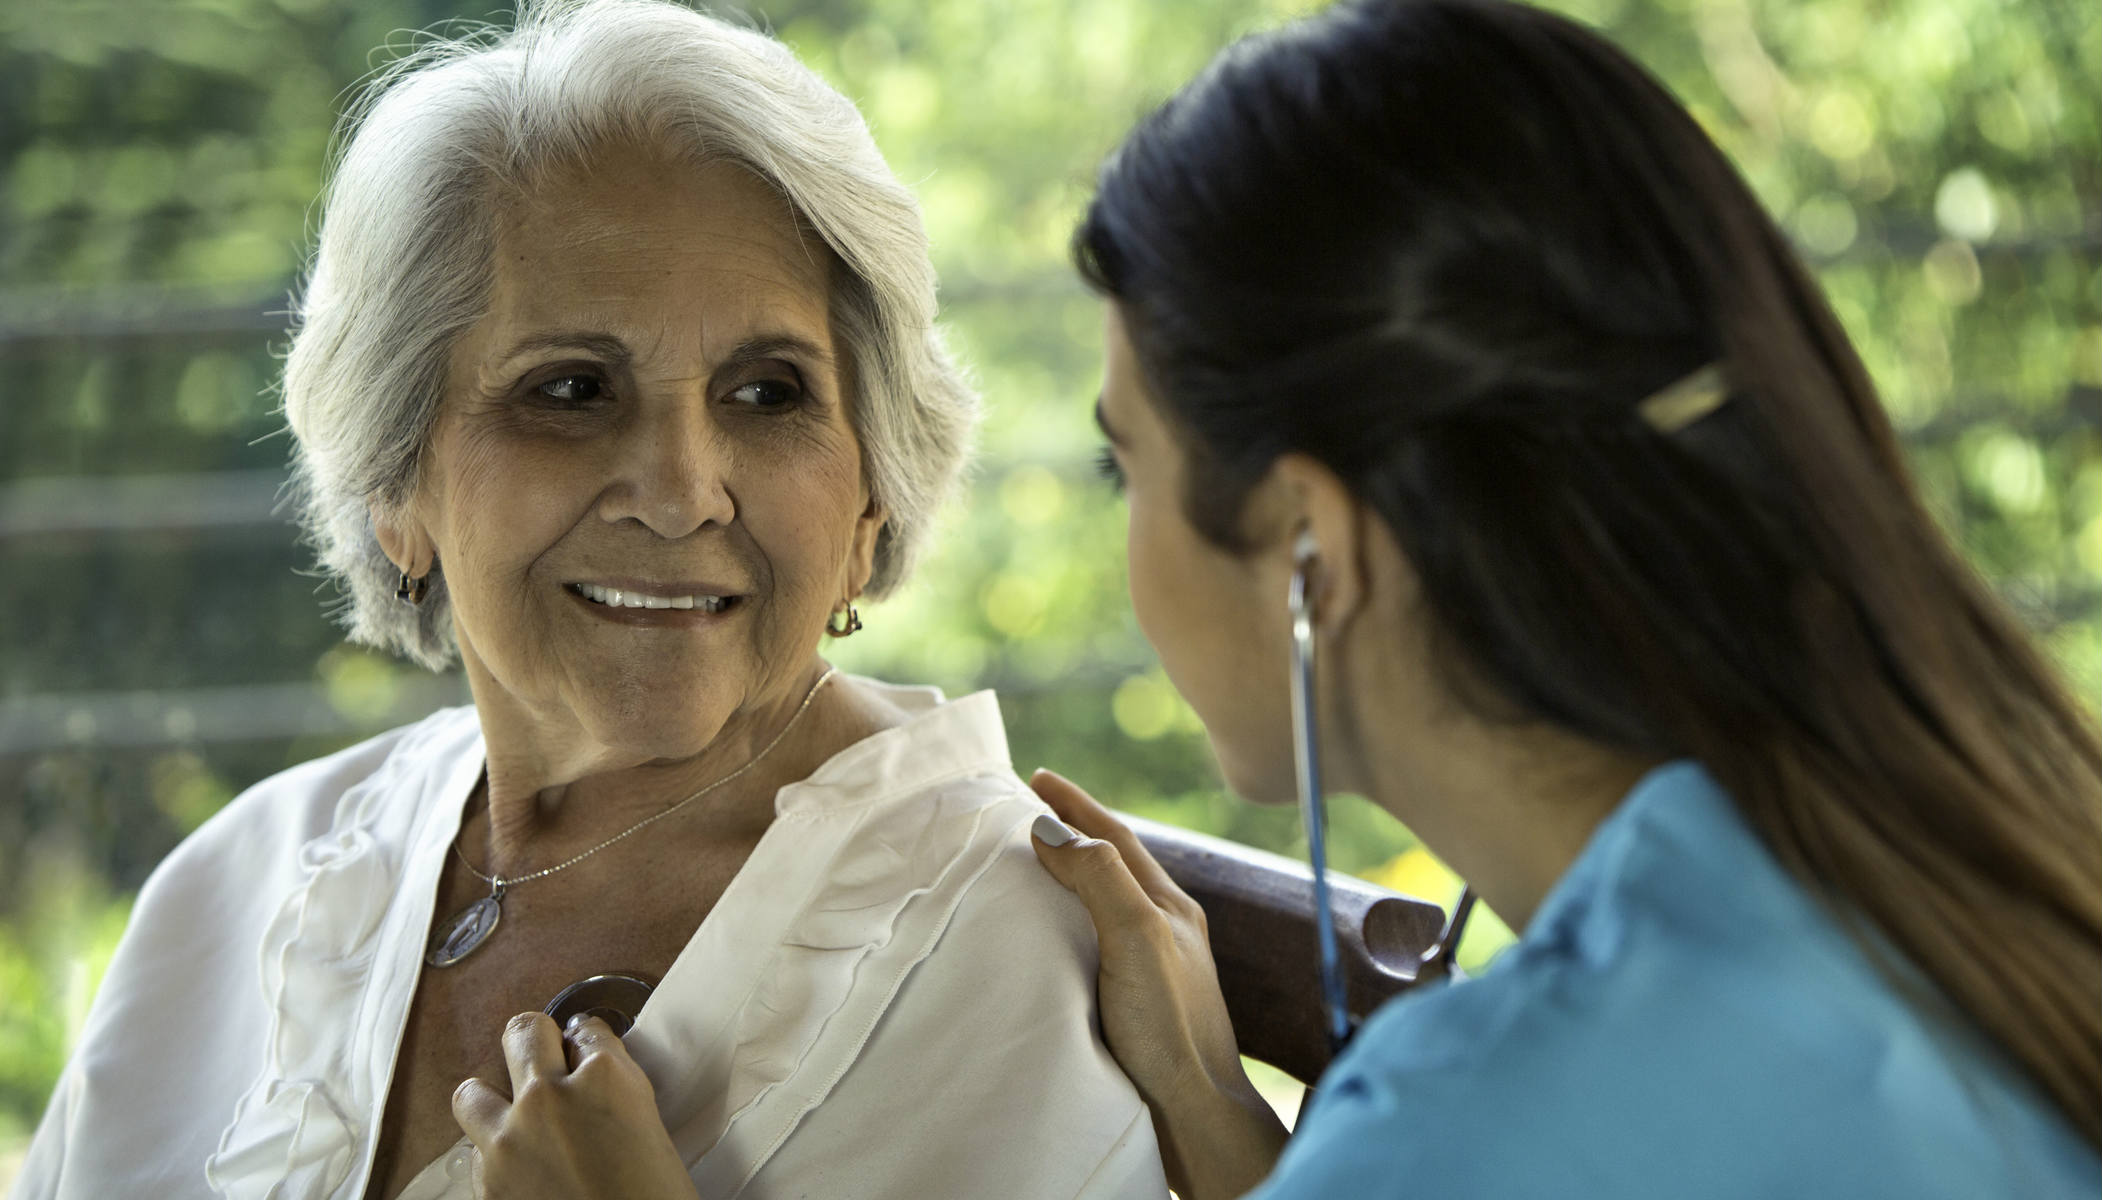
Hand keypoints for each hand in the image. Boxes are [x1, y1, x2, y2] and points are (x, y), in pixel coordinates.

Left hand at [452, 1013, 700, 1199]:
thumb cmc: (655, 1199)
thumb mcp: (650, 1132)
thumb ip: (616, 1096)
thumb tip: (594, 1084)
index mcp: (608, 1079)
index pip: (589, 1030)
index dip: (590, 1045)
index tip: (590, 1056)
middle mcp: (550, 1097)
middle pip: (523, 1032)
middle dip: (535, 1043)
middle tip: (549, 1064)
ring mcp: (510, 1138)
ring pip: (472, 1091)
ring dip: (494, 1100)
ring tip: (515, 1119)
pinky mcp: (486, 1183)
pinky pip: (474, 1152)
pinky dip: (493, 1156)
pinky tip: (520, 1171)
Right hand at [1029, 769, 1287, 1199]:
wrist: (1194, 1113)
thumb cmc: (1170, 1026)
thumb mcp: (1136, 935)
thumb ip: (1100, 876)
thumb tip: (1052, 829)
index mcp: (1170, 906)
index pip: (1116, 837)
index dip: (1076, 804)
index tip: (1037, 778)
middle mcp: (1167, 929)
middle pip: (1116, 863)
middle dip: (1075, 831)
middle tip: (1031, 809)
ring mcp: (1157, 966)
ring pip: (1111, 902)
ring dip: (1075, 875)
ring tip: (1038, 863)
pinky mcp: (1141, 1003)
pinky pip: (1102, 940)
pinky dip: (1075, 921)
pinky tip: (1059, 939)